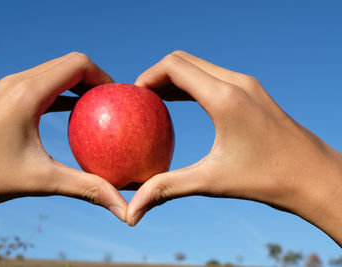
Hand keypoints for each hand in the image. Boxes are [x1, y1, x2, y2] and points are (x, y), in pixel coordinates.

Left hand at [0, 52, 126, 222]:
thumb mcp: (42, 181)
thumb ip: (87, 188)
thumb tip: (123, 209)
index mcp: (28, 93)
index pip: (77, 65)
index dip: (103, 76)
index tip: (118, 99)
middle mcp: (18, 82)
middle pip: (68, 63)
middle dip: (95, 78)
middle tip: (113, 103)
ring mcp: (9, 87)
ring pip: (54, 71)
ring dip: (78, 83)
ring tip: (98, 107)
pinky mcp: (5, 97)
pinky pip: (42, 85)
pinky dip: (63, 93)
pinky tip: (74, 114)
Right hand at [127, 51, 341, 245]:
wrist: (315, 176)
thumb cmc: (267, 179)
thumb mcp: (212, 181)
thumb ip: (167, 188)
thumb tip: (133, 211)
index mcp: (224, 97)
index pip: (174, 66)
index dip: (148, 76)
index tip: (135, 96)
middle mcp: (237, 82)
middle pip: (184, 60)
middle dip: (158, 74)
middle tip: (142, 99)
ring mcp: (248, 85)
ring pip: (200, 66)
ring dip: (175, 78)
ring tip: (156, 101)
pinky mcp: (254, 92)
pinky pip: (214, 77)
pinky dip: (193, 84)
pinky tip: (183, 103)